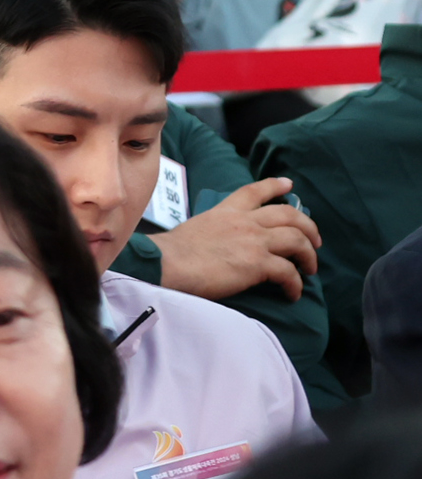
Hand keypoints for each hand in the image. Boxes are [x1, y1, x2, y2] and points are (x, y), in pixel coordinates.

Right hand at [154, 177, 318, 301]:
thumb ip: (212, 232)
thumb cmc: (169, 254)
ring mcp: (254, 241)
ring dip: (309, 254)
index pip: (255, 191)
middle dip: (308, 226)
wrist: (164, 264)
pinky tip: (294, 293)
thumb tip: (213, 247)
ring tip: (311, 268)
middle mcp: (245, 221)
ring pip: (297, 240)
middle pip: (289, 215)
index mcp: (227, 211)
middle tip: (314, 240)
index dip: (276, 186)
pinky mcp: (258, 264)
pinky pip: (288, 272)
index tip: (289, 186)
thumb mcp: (193, 230)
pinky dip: (296, 283)